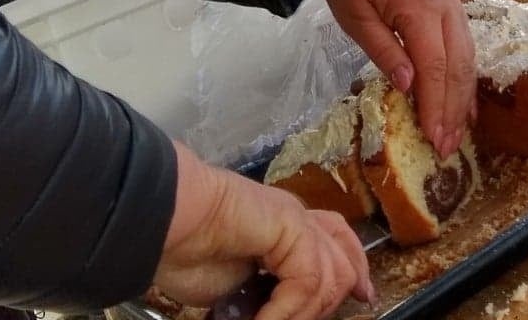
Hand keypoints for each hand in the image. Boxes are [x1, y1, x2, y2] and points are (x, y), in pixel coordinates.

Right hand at [152, 142, 373, 318]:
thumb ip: (268, 292)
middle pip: (344, 260)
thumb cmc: (185, 249)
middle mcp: (297, 219)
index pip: (339, 241)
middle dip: (330, 301)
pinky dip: (286, 311)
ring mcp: (295, 219)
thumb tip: (281, 315)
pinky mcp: (290, 224)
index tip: (364, 298)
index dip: (356, 269)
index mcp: (286, 226)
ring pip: (332, 276)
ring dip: (301, 314)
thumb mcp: (238, 284)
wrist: (163, 217)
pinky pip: (307, 280)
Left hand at [283, 0, 476, 154]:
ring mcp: (453, 4)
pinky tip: (465, 108)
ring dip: (463, 100)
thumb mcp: (355, 19)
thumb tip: (408, 87)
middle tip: (446, 148)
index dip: (435, 104)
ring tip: (456, 136)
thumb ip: (384, 51)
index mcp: (418, 3)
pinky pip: (466, 49)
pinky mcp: (452, 10)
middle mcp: (445, 3)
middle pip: (458, 65)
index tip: (433, 138)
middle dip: (454, 110)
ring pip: (468, 59)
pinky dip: (465, 81)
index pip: (434, 64)